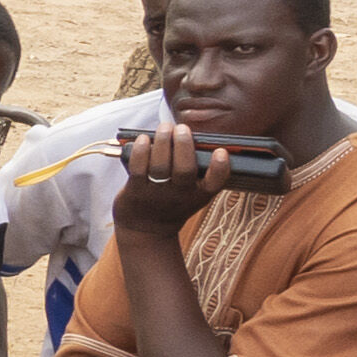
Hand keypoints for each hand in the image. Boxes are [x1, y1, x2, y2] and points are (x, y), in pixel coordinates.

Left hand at [113, 130, 229, 219]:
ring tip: (165, 127)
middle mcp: (180, 195)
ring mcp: (157, 194)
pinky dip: (141, 151)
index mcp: (199, 193)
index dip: (220, 167)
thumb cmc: (172, 201)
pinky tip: (144, 138)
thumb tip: (190, 134)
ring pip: (160, 166)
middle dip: (184, 145)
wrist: (146, 229)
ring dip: (163, 142)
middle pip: (184, 170)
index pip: (215, 182)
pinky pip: (138, 169)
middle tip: (182, 128)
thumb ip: (197, 169)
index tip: (220, 151)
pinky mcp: (136, 191)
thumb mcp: (192, 192)